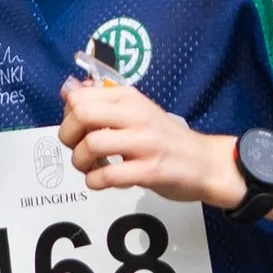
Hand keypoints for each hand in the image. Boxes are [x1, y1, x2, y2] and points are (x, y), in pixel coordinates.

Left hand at [58, 76, 243, 207]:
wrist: (205, 162)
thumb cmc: (165, 139)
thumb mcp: (136, 111)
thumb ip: (102, 102)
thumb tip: (68, 90)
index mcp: (129, 98)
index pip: (80, 96)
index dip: (68, 115)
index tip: (78, 130)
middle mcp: (136, 115)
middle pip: (82, 115)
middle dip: (68, 136)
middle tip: (77, 149)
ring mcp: (144, 143)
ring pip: (91, 145)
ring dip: (80, 162)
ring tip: (91, 168)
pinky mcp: (150, 171)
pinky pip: (108, 175)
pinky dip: (95, 182)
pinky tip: (101, 181)